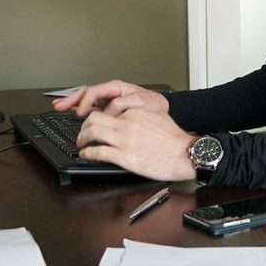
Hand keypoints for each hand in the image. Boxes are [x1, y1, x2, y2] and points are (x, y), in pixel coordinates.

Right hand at [52, 80, 168, 116]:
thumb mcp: (142, 102)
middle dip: (71, 99)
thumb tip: (108, 110)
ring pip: (88, 99)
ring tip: (59, 107)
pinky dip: (82, 109)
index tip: (81, 113)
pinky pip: (94, 107)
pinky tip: (74, 112)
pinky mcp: (111, 108)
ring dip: (73, 103)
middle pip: (87, 93)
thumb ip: (123, 104)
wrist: (163, 111)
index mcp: (117, 88)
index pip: (95, 92)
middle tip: (58, 106)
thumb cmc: (155, 105)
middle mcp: (111, 92)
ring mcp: (110, 99)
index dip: (85, 102)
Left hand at [76, 109, 196, 180]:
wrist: (184, 153)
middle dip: (84, 126)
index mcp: (134, 112)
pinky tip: (87, 155)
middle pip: (93, 118)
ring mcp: (124, 140)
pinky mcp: (124, 157)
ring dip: (82, 139)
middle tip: (83, 132)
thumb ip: (140, 114)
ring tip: (81, 143)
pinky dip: (88, 153)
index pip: (107, 108)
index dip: (96, 115)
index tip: (93, 121)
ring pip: (91, 133)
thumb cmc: (174, 139)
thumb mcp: (156, 116)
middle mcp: (126, 124)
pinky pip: (98, 152)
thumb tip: (129, 116)